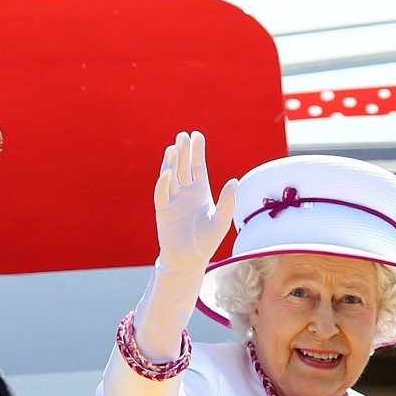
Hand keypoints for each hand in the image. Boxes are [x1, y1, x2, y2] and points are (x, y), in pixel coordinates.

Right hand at [154, 131, 236, 271]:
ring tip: (173, 146)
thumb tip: (234, 181)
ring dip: (171, 162)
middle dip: (183, 151)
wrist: (189, 259)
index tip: (197, 135)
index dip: (197, 151)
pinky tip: (168, 172)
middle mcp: (185, 192)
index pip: (197, 166)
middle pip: (183, 166)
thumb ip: (228, 201)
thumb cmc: (207, 241)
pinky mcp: (163, 210)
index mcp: (200, 191)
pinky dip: (163, 183)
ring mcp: (173, 200)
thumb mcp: (222, 220)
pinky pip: (162, 193)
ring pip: (171, 176)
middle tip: (183, 135)